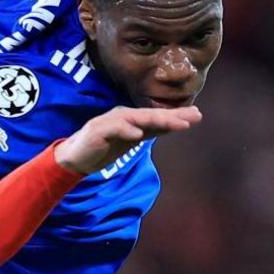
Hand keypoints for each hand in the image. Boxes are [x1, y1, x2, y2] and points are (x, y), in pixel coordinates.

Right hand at [55, 105, 201, 175]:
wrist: (75, 159)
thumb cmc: (104, 148)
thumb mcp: (132, 141)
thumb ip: (151, 132)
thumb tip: (175, 125)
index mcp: (132, 119)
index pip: (157, 116)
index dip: (176, 116)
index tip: (197, 115)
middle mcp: (123, 116)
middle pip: (150, 115)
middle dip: (172, 116)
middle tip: (193, 117)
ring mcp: (110, 122)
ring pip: (136, 118)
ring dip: (154, 120)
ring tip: (173, 124)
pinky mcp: (97, 130)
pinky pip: (114, 128)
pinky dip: (126, 130)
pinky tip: (137, 134)